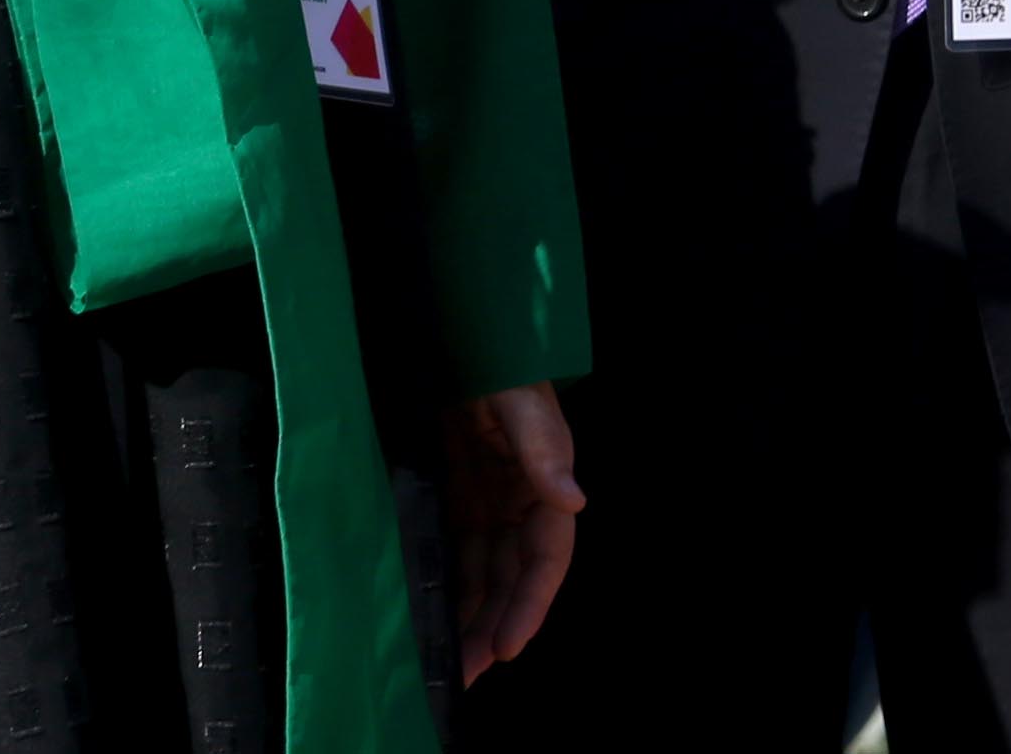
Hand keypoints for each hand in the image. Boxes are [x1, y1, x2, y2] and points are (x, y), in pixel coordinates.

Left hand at [447, 384, 584, 681]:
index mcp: (546, 479)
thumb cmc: (493, 361)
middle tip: (469, 673)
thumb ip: (545, 447)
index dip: (532, 602)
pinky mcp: (458, 497)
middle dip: (497, 624)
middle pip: (515, 575)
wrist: (447, 337)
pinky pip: (458, 554)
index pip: (548, 554)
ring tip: (454, 664)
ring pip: (486, 573)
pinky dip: (451, 588)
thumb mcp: (520, 400)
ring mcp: (489, 500)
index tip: (510, 646)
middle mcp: (521, 498)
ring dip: (474, 616)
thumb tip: (575, 502)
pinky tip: (435, 619)